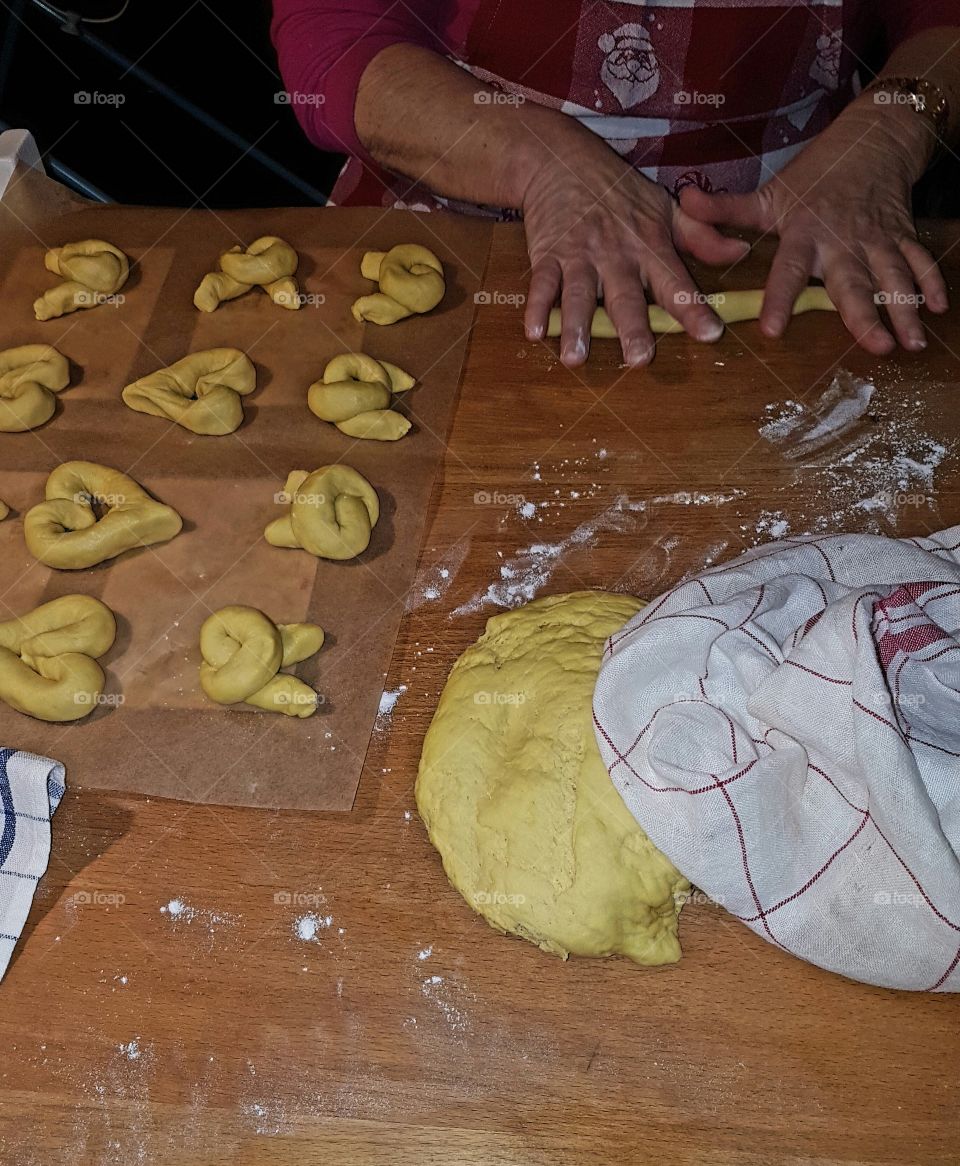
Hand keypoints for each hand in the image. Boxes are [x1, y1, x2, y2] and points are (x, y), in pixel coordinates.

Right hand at [520, 135, 749, 366]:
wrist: (562, 160)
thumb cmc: (618, 191)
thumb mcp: (665, 208)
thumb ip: (700, 237)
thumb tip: (739, 252)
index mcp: (649, 246)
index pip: (675, 283)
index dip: (693, 309)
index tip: (709, 334)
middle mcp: (616, 254)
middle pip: (625, 297)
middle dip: (632, 328)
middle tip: (639, 359)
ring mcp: (579, 255)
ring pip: (579, 295)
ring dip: (577, 326)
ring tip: (576, 358)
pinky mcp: (547, 254)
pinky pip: (541, 284)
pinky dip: (537, 308)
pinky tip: (535, 332)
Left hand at [679, 100, 947, 354]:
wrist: (871, 140)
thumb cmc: (812, 177)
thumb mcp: (768, 193)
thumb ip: (726, 209)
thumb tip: (682, 202)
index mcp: (805, 233)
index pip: (789, 270)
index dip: (780, 298)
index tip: (773, 330)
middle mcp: (843, 240)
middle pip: (853, 282)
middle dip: (865, 314)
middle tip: (874, 346)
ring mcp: (876, 239)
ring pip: (892, 277)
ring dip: (904, 309)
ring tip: (909, 343)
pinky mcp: (901, 236)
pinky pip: (919, 260)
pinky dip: (931, 283)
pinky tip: (939, 311)